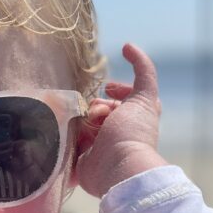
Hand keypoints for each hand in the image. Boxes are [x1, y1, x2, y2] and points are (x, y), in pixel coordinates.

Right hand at [73, 43, 167, 197]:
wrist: (116, 167)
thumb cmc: (132, 132)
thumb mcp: (144, 97)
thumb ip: (143, 70)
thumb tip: (128, 45)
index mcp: (133, 120)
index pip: (123, 99)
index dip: (117, 91)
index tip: (108, 88)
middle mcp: (117, 133)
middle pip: (100, 108)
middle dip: (97, 106)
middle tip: (99, 113)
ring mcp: (98, 147)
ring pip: (83, 122)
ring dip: (84, 120)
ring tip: (88, 126)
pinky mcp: (81, 159)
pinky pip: (69, 140)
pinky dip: (68, 135)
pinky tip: (71, 133)